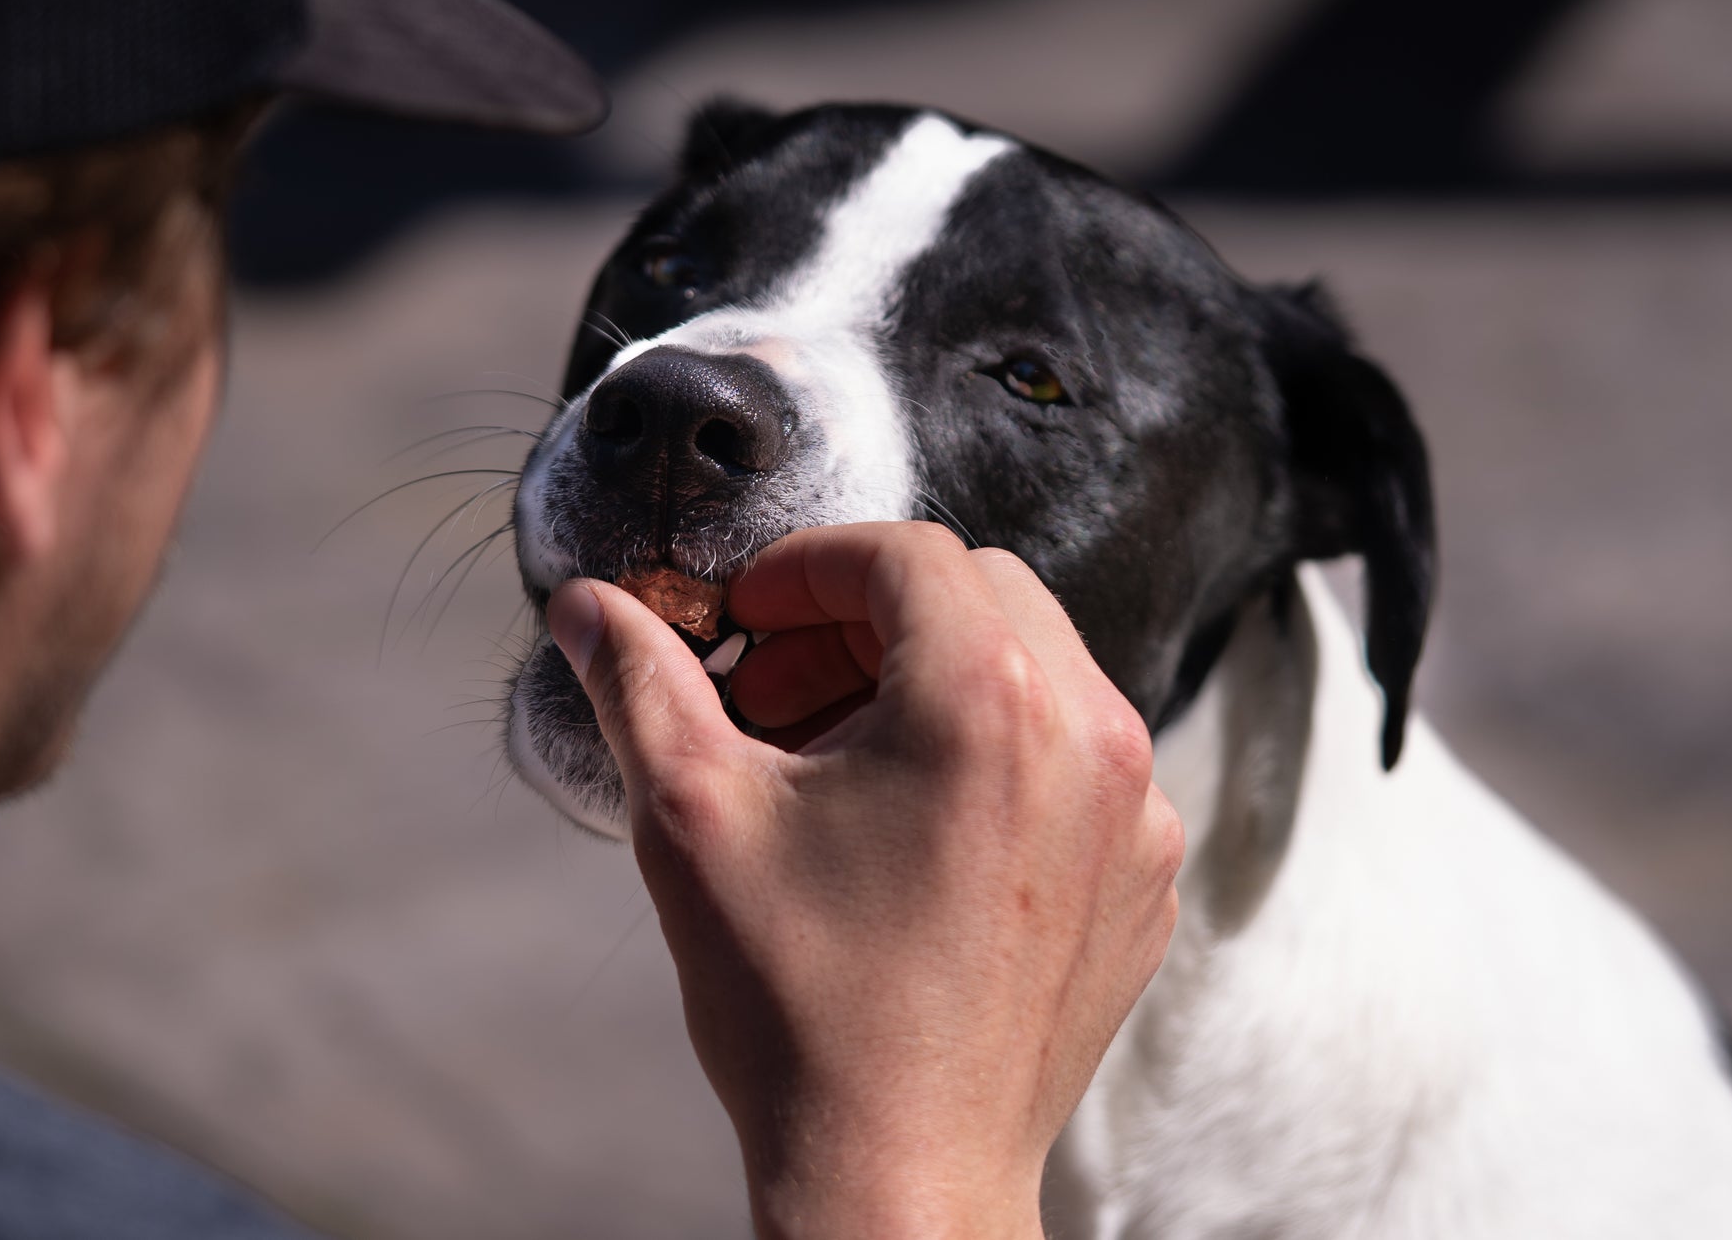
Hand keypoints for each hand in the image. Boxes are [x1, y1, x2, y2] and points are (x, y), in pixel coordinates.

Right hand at [545, 523, 1182, 1239]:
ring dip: (932, 680)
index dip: (805, 568)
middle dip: (867, 619)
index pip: (903, 555)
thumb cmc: (799, 1008)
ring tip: (833, 759)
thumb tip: (588, 603)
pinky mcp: (1143, 879)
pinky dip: (997, 754)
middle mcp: (1091, 737)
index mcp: (989, 700)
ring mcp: (1135, 813)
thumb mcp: (692, 818)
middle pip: (981, 595)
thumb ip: (640, 684)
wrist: (900, 1180)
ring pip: (1037, 670)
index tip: (743, 618)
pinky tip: (907, 827)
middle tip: (777, 688)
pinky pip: (1076, 758)